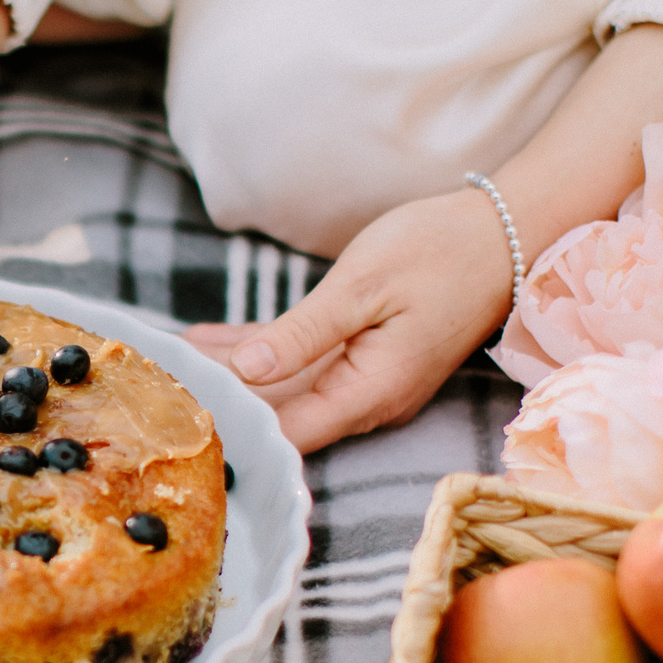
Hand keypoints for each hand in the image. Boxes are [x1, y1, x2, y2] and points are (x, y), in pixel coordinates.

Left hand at [183, 189, 516, 452]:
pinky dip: (258, 354)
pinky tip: (208, 342)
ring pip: (284, 390)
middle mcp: (367, 400)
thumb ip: (302, 335)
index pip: (284, 431)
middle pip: (278, 416)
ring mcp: (367, 382)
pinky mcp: (365, 359)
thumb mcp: (363, 286)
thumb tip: (247, 375)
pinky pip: (302, 366)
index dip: (230, 427)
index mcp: (368, 391)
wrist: (508, 232)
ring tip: (168, 361)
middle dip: (220, 401)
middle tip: (154, 385)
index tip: (175, 415)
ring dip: (232, 376)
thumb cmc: (441, 250)